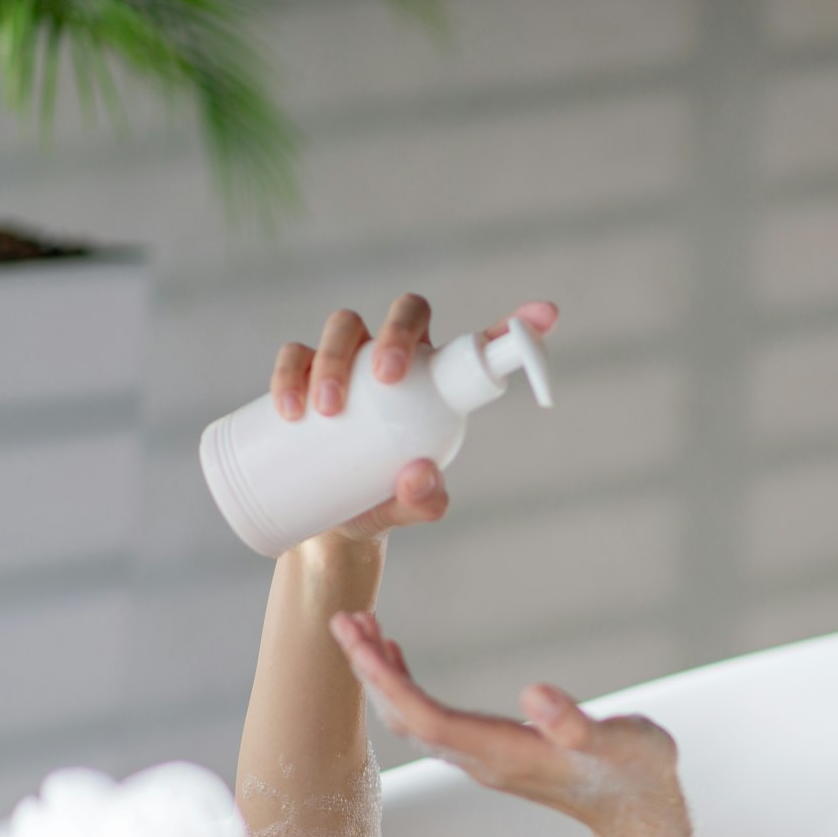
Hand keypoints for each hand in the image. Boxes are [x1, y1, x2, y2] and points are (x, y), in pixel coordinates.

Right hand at [268, 294, 560, 544]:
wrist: (326, 522)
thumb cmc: (382, 502)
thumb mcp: (408, 508)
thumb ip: (424, 501)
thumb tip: (421, 475)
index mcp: (437, 381)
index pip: (476, 345)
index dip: (515, 322)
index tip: (546, 314)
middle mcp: (396, 359)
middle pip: (405, 314)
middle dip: (396, 335)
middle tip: (386, 379)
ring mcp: (347, 361)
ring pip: (344, 327)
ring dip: (335, 358)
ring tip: (327, 411)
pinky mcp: (303, 375)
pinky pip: (295, 354)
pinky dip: (290, 373)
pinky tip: (290, 408)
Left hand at [327, 611, 702, 836]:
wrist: (641, 814)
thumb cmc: (636, 775)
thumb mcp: (624, 743)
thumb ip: (579, 724)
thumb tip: (535, 695)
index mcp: (505, 755)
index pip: (427, 719)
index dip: (388, 680)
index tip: (359, 639)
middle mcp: (482, 760)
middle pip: (405, 718)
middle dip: (369, 671)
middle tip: (343, 619)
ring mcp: (482, 758)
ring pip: (411, 718)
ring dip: (380, 675)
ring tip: (361, 627)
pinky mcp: (488, 751)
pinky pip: (428, 718)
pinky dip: (404, 684)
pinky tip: (396, 654)